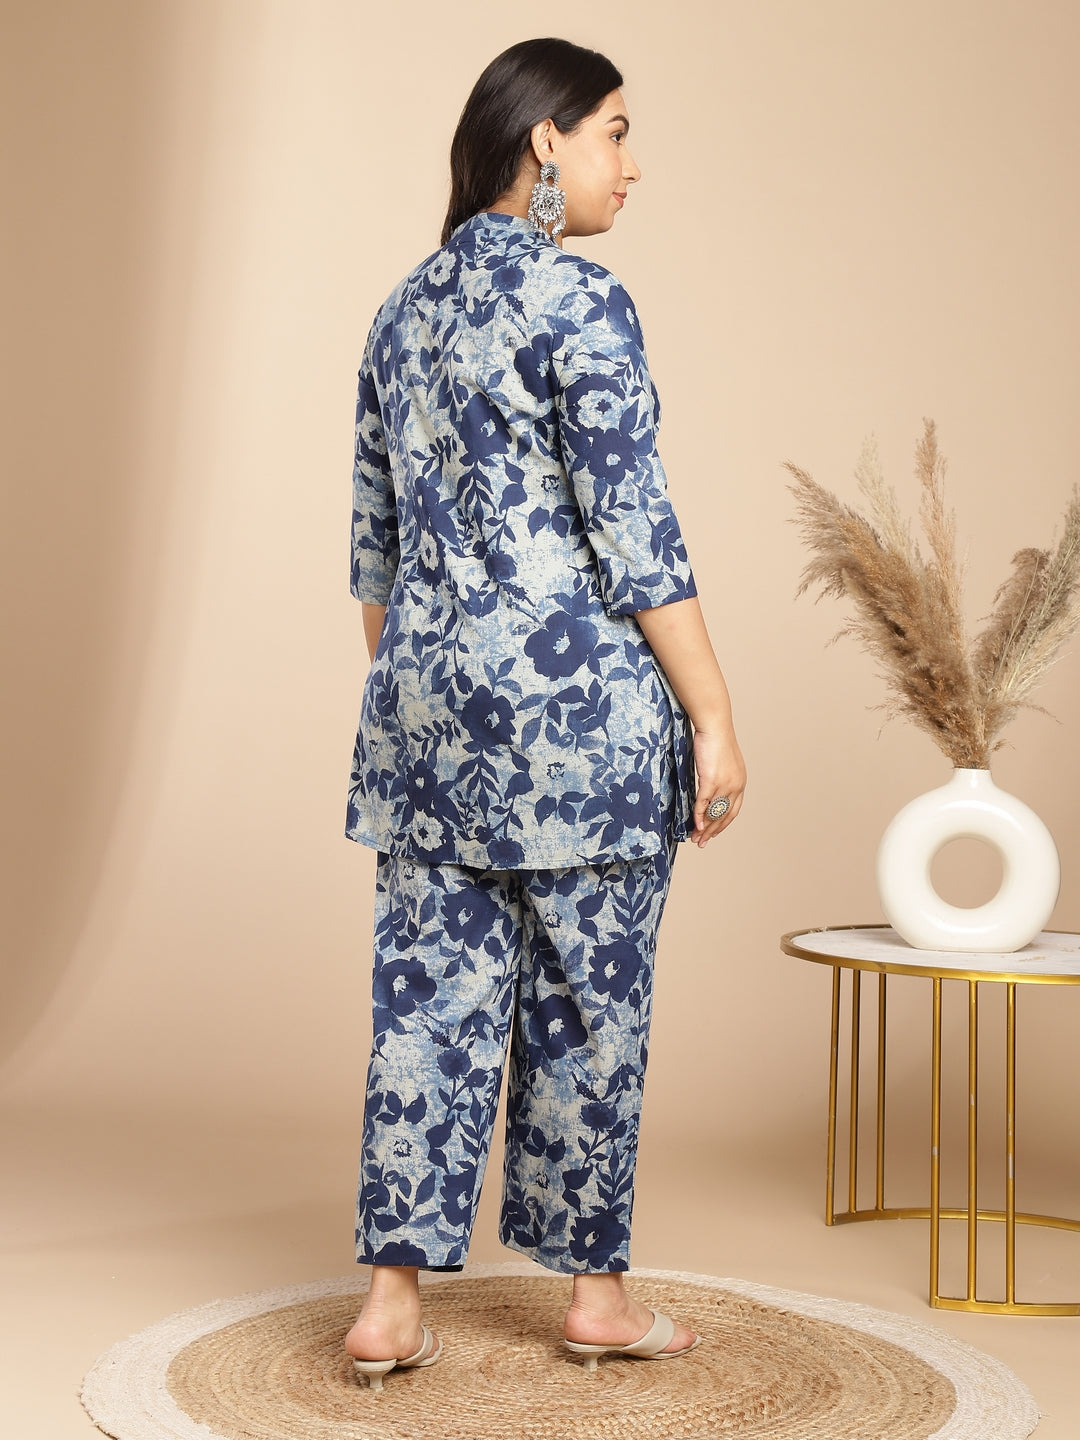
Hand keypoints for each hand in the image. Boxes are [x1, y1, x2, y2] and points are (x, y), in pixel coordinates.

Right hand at [690, 728, 745, 847]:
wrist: (715, 725)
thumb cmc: (715, 739)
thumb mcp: (720, 762)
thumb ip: (717, 777)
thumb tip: (707, 788)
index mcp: (740, 782)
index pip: (733, 810)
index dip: (722, 824)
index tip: (713, 832)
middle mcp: (735, 786)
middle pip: (724, 816)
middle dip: (712, 831)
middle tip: (702, 842)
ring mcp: (724, 784)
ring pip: (714, 812)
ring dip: (704, 828)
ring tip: (695, 837)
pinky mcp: (711, 780)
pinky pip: (704, 803)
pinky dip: (698, 816)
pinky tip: (694, 824)